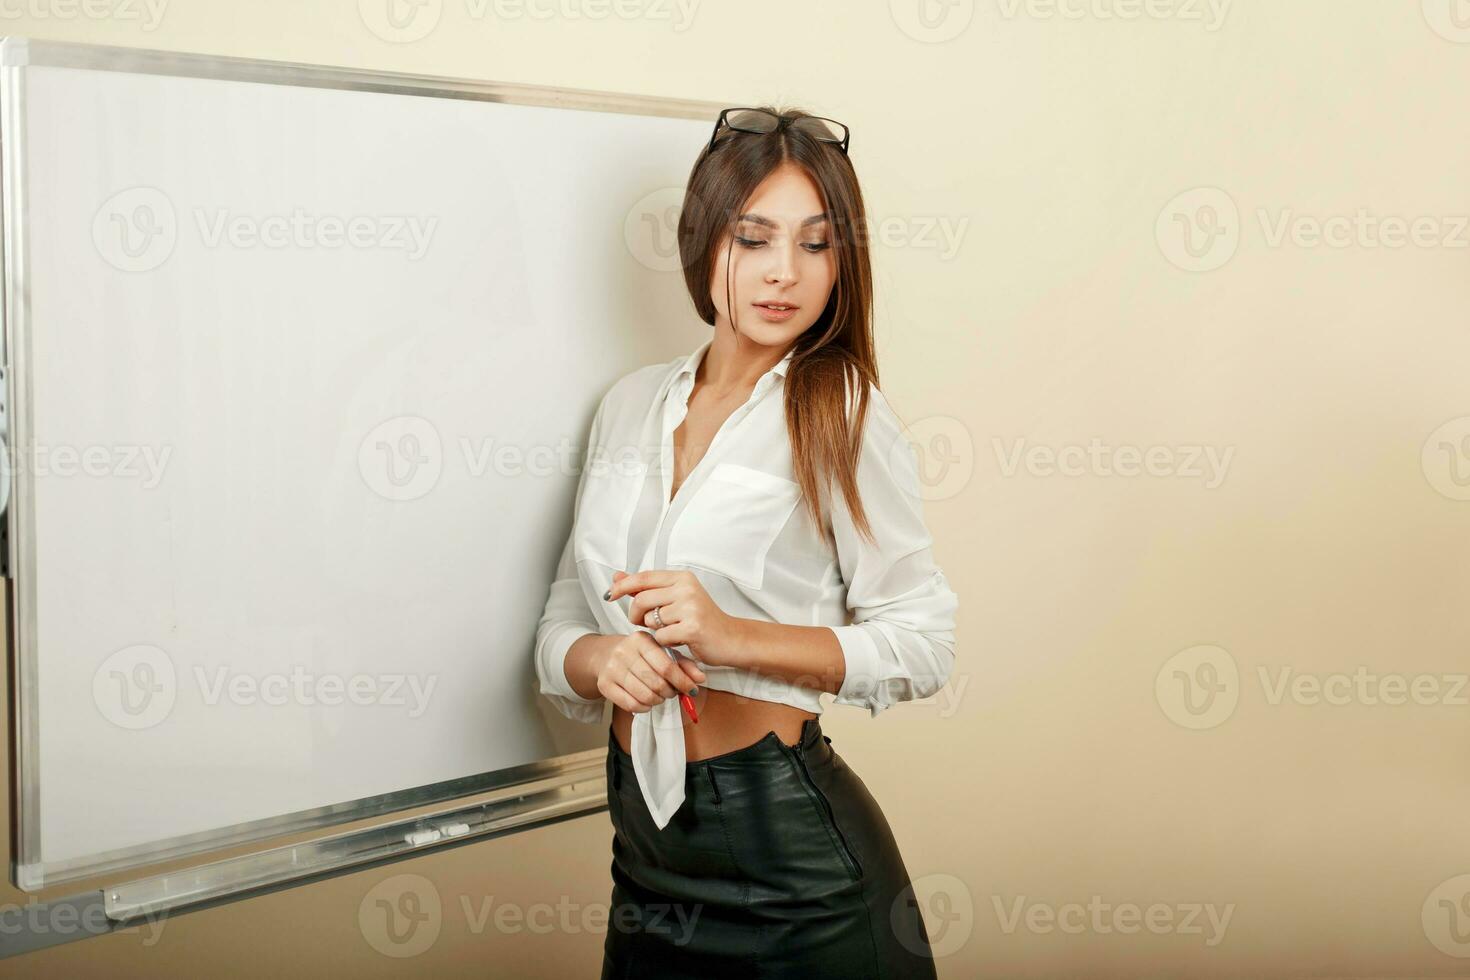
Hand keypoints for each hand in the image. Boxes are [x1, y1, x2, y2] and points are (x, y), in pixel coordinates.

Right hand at [593, 629, 705, 714]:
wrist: (605, 654)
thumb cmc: (640, 654)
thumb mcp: (662, 652)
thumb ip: (683, 664)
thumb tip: (700, 678)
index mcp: (641, 640)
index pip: (666, 666)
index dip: (682, 681)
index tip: (691, 689)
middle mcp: (624, 652)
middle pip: (656, 683)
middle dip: (670, 692)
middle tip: (672, 692)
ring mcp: (612, 668)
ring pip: (645, 695)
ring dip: (658, 700)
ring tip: (660, 696)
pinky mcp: (604, 684)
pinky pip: (631, 704)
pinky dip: (644, 707)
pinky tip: (647, 701)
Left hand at [606, 569, 745, 668]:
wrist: (731, 638)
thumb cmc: (701, 618)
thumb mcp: (675, 597)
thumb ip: (646, 587)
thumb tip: (617, 576)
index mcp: (682, 578)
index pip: (643, 577)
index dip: (623, 586)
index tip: (610, 595)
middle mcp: (686, 588)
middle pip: (641, 599)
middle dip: (634, 614)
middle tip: (640, 622)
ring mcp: (690, 608)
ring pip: (650, 620)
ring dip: (654, 629)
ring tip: (670, 629)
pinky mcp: (692, 628)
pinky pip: (662, 636)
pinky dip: (666, 641)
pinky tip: (679, 639)